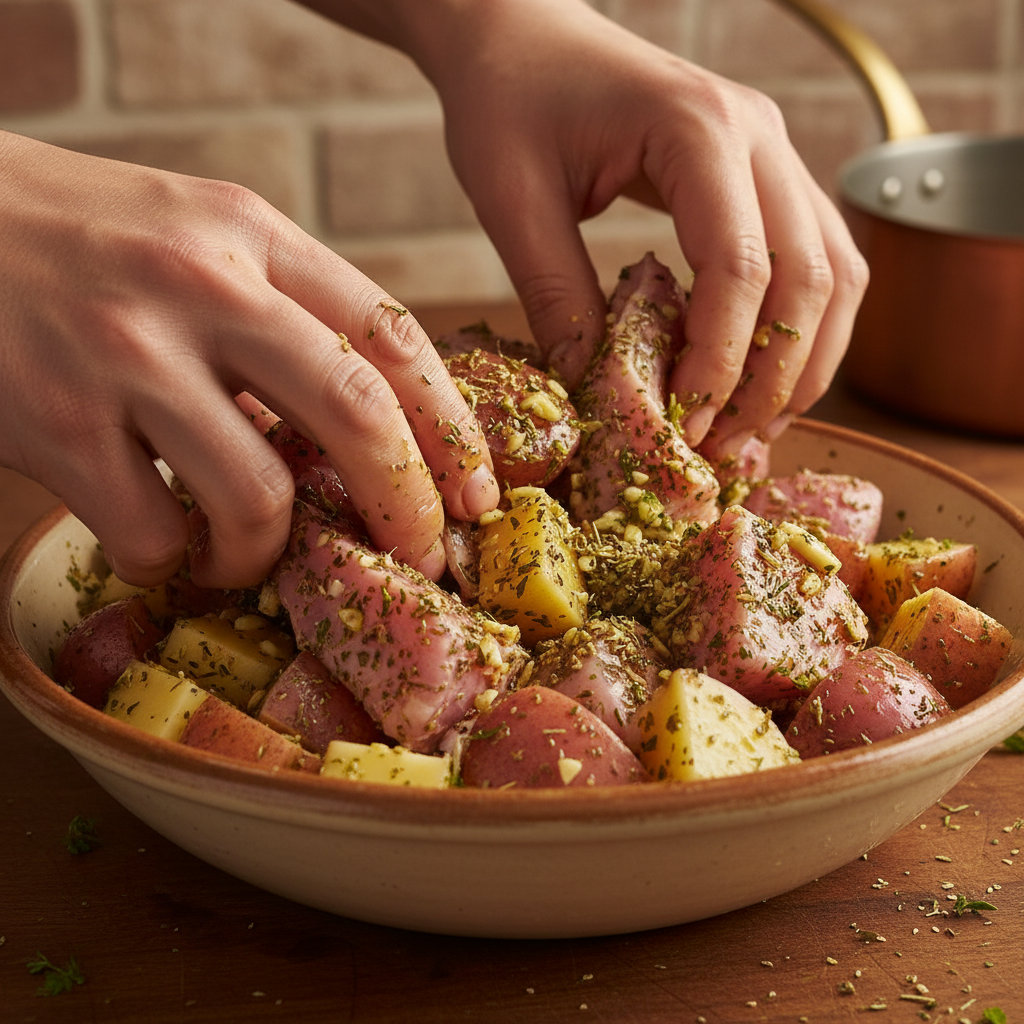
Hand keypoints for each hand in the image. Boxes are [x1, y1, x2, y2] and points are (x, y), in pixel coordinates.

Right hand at [0, 132, 496, 587]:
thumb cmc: (88, 239)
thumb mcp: (203, 236)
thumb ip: (288, 312)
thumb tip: (373, 427)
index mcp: (254, 234)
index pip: (393, 335)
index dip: (453, 428)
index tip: (478, 493)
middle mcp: (202, 286)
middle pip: (354, 413)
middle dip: (406, 505)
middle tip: (422, 554)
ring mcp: (127, 354)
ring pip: (256, 495)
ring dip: (266, 553)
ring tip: (246, 557)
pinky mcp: (57, 423)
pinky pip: (155, 534)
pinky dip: (175, 563)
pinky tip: (166, 545)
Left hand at [389, 0, 868, 457]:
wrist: (523, 34)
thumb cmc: (509, 100)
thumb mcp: (511, 199)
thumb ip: (555, 295)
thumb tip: (595, 397)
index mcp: (696, 129)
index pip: (742, 266)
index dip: (720, 361)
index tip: (681, 425)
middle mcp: (760, 135)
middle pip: (813, 279)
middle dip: (775, 379)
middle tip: (721, 448)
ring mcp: (774, 153)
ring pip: (836, 276)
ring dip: (802, 364)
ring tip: (747, 432)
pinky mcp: (766, 177)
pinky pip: (816, 263)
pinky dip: (798, 332)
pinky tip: (754, 380)